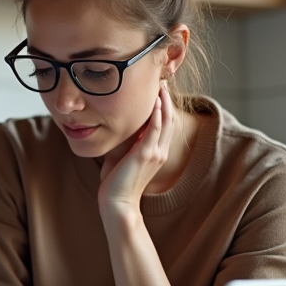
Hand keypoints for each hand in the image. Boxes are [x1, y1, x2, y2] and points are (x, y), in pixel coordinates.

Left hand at [97, 81, 174, 210]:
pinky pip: (155, 129)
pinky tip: (154, 101)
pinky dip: (156, 114)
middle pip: (169, 119)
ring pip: (165, 121)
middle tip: (162, 82)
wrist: (117, 203)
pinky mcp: (145, 154)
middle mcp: (160, 151)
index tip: (158, 91)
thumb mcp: (121, 157)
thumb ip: (124, 142)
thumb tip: (115, 126)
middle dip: (166, 99)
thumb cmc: (116, 183)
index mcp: (157, 152)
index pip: (165, 124)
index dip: (164, 106)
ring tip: (160, 85)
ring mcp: (155, 153)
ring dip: (163, 102)